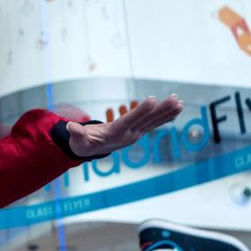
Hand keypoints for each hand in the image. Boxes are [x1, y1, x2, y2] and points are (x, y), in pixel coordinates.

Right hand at [66, 95, 182, 157]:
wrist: (90, 151)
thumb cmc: (83, 144)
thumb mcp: (77, 141)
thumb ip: (76, 135)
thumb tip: (70, 126)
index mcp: (115, 135)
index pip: (129, 121)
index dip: (140, 111)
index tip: (152, 100)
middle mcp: (128, 135)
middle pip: (146, 120)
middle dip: (161, 109)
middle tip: (174, 99)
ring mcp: (135, 134)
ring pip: (153, 121)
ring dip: (167, 112)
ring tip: (180, 102)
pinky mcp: (137, 131)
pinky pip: (153, 123)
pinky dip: (165, 116)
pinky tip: (176, 109)